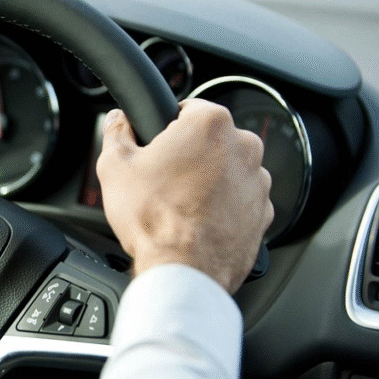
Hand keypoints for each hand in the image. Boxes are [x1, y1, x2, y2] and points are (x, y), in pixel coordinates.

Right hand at [96, 99, 273, 293]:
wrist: (183, 270)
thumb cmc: (154, 218)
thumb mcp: (115, 167)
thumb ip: (115, 133)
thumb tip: (116, 120)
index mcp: (211, 123)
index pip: (188, 108)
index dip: (166, 128)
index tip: (156, 147)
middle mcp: (244, 147)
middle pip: (211, 140)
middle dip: (189, 155)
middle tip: (163, 179)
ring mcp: (258, 181)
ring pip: (228, 170)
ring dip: (208, 180)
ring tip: (179, 204)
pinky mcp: (264, 213)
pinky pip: (240, 200)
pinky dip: (223, 207)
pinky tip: (197, 221)